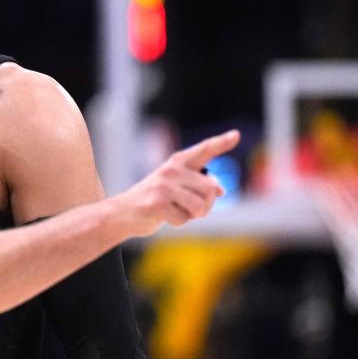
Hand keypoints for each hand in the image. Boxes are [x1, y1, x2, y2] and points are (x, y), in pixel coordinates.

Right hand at [117, 129, 240, 236]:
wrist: (122, 212)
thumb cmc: (153, 200)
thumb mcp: (177, 188)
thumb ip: (199, 185)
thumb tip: (221, 190)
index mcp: (177, 163)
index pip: (203, 150)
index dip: (220, 143)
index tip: (235, 135)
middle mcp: (170, 170)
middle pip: (210, 189)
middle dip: (206, 205)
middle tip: (190, 209)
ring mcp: (163, 186)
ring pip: (199, 206)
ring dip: (193, 216)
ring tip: (177, 211)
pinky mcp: (157, 203)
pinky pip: (184, 219)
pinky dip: (178, 223)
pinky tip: (163, 217)